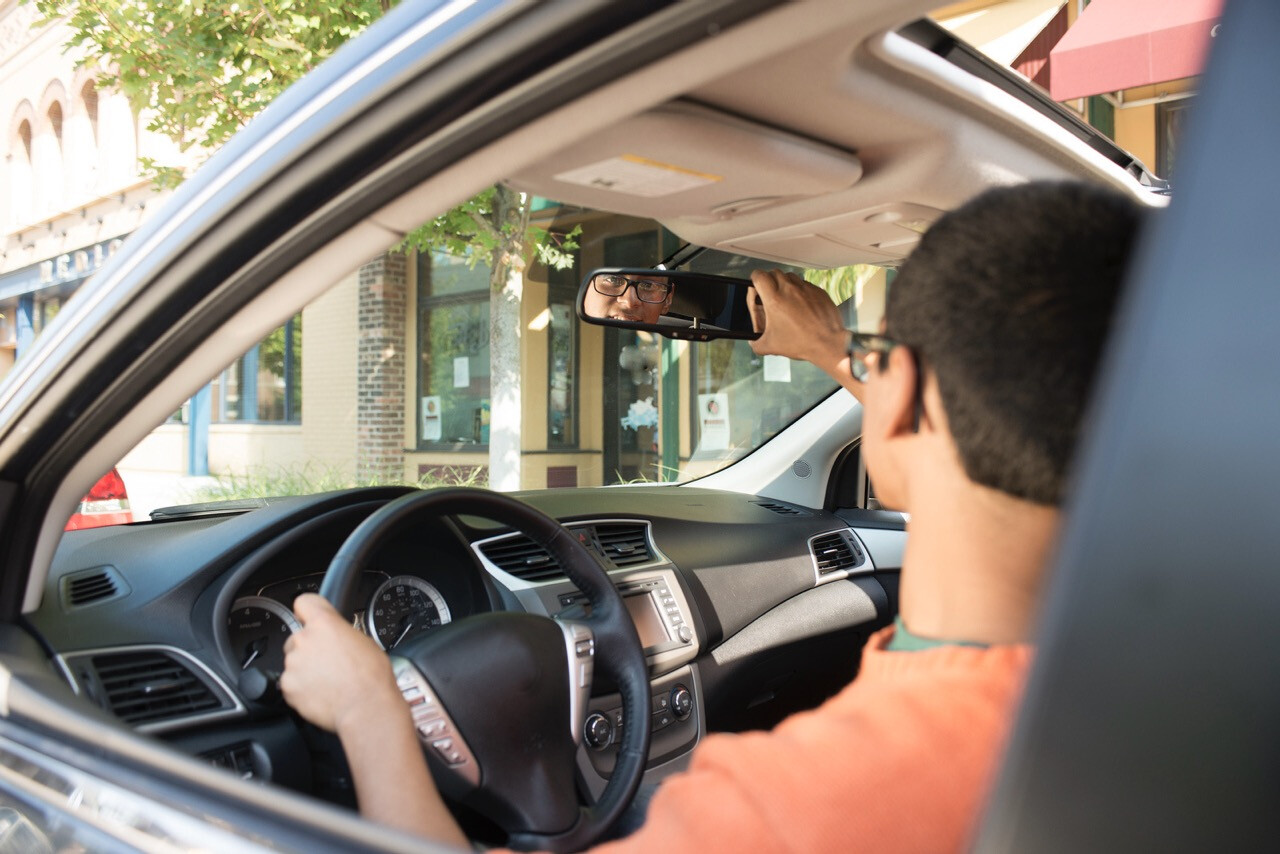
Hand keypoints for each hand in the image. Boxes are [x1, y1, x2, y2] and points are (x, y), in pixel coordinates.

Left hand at [279, 593, 403, 735]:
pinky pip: (290, 683)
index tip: (308, 617)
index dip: (307, 611)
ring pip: (294, 661)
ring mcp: (293, 663)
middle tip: (328, 661)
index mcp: (325, 624)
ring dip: (305, 669)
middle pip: (298, 637)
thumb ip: (340, 633)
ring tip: (328, 681)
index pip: (304, 602)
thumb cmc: (372, 677)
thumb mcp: (364, 641)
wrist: (366, 708)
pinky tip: (320, 693)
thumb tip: (336, 637)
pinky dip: (301, 688)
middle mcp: (304, 639)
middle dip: (309, 648)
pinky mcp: (287, 686)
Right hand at [747, 270, 849, 378]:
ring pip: (790, 276)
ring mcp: (805, 288)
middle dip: (769, 281)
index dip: (755, 280)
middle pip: (773, 273)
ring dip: (785, 284)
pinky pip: (804, 284)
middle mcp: (790, 290)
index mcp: (774, 300)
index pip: (759, 276)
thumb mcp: (771, 346)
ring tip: (786, 299)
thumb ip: (755, 342)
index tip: (756, 286)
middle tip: (770, 294)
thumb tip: (751, 339)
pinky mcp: (818, 290)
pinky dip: (800, 290)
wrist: (828, 344)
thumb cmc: (801, 343)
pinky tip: (801, 304)